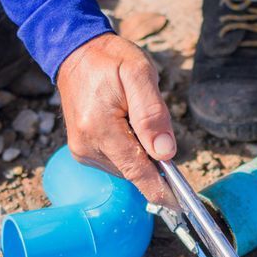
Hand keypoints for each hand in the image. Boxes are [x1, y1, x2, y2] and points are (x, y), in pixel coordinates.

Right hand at [57, 32, 176, 205]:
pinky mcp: (82, 151)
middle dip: (152, 157)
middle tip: (152, 121)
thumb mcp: (139, 73)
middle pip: (134, 171)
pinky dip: (129, 150)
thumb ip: (152, 114)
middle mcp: (86, 146)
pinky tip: (125, 125)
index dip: (162, 191)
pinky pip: (116, 161)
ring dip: (140, 152)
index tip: (181, 204)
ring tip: (133, 117)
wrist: (75, 52)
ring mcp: (82, 151)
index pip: (137, 171)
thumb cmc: (109, 60)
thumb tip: (165, 153)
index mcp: (100, 128)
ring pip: (127, 168)